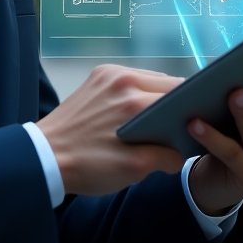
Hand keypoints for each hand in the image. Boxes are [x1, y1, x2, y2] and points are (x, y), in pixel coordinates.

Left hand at [37, 65, 186, 195]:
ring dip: (156, 96)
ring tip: (157, 121)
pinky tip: (135, 113)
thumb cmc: (88, 165)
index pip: (180, 93)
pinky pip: (130, 79)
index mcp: (134, 100)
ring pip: (149, 79)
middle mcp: (122, 78)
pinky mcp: (96, 76)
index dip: (193, 108)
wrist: (44, 156)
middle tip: (177, 126)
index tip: (198, 122)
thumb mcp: (133, 169)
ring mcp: (107, 73)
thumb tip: (184, 148)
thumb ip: (167, 156)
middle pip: (167, 83)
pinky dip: (138, 92)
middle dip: (176, 103)